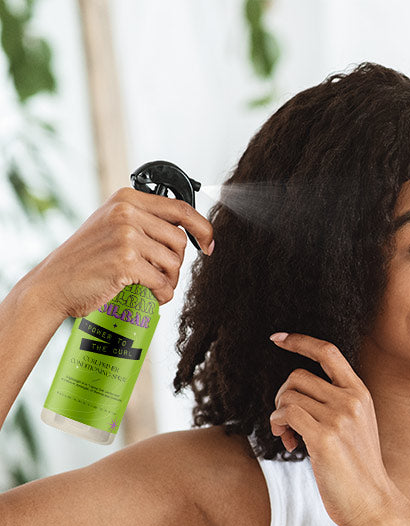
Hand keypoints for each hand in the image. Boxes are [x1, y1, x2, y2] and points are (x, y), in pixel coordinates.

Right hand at [21, 187, 213, 318]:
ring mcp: (126, 236)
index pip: (180, 208)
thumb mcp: (111, 226)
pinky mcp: (125, 262)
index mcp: (126, 199)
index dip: (202, 228)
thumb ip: (143, 222)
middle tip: (162, 276)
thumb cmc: (85, 260)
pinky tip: (152, 296)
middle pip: (180, 240)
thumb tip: (186, 233)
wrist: (54, 283)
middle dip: (177, 263)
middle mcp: (126, 213)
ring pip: (174, 262)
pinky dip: (162, 294)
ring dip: (169, 280)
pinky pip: (162, 282)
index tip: (209, 244)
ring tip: (153, 287)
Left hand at [269, 332, 396, 525]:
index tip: (277, 338)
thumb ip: (335, 403)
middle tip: (287, 422)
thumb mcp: (355, 425)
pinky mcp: (324, 438)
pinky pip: (285, 415)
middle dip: (282, 396)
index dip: (300, 341)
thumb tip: (294, 391)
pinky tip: (289, 444)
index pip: (328, 352)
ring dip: (279, 416)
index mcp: (360, 393)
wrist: (372, 503)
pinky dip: (278, 427)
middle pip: (297, 376)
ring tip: (289, 436)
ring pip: (288, 396)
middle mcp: (350, 400)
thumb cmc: (357, 468)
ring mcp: (339, 418)